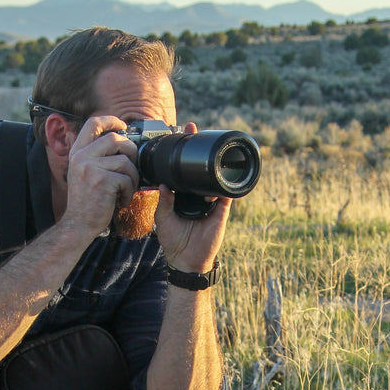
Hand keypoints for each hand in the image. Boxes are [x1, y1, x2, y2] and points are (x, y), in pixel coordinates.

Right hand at [60, 115, 139, 238]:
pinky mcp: (102, 181)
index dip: (111, 121)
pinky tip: (121, 201)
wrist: (78, 224)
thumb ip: (95, 155)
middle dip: (130, 152)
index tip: (123, 126)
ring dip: (132, 177)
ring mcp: (91, 168)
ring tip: (126, 190)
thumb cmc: (86, 201)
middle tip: (131, 167)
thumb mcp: (83, 172)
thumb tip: (120, 140)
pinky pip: (127, 179)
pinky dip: (129, 192)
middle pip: (115, 138)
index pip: (93, 123)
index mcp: (77, 152)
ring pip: (125, 161)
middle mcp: (81, 156)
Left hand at [154, 122, 229, 272]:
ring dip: (213, 161)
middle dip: (198, 147)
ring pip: (214, 177)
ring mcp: (211, 200)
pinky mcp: (222, 210)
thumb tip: (163, 184)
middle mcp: (198, 193)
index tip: (179, 133)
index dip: (182, 152)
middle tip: (192, 128)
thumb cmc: (173, 240)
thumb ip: (164, 201)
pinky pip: (226, 195)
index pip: (184, 168)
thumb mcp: (162, 219)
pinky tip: (217, 178)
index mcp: (183, 193)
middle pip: (200, 167)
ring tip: (207, 146)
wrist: (186, 260)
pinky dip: (224, 187)